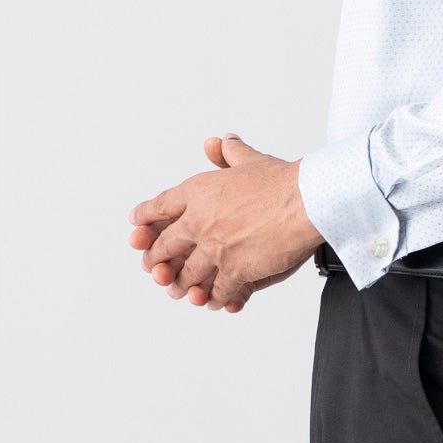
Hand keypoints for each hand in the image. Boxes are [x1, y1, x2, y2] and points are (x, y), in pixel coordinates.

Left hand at [128, 133, 321, 311]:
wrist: (306, 202)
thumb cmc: (283, 180)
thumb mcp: (251, 160)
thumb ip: (232, 152)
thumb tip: (220, 141)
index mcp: (198, 191)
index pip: (162, 205)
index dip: (146, 215)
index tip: (136, 224)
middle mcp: (199, 221)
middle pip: (166, 245)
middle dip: (156, 258)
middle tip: (152, 267)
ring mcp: (214, 248)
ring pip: (187, 274)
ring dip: (182, 284)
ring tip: (178, 291)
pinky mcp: (234, 270)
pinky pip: (217, 290)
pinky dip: (214, 298)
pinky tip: (212, 301)